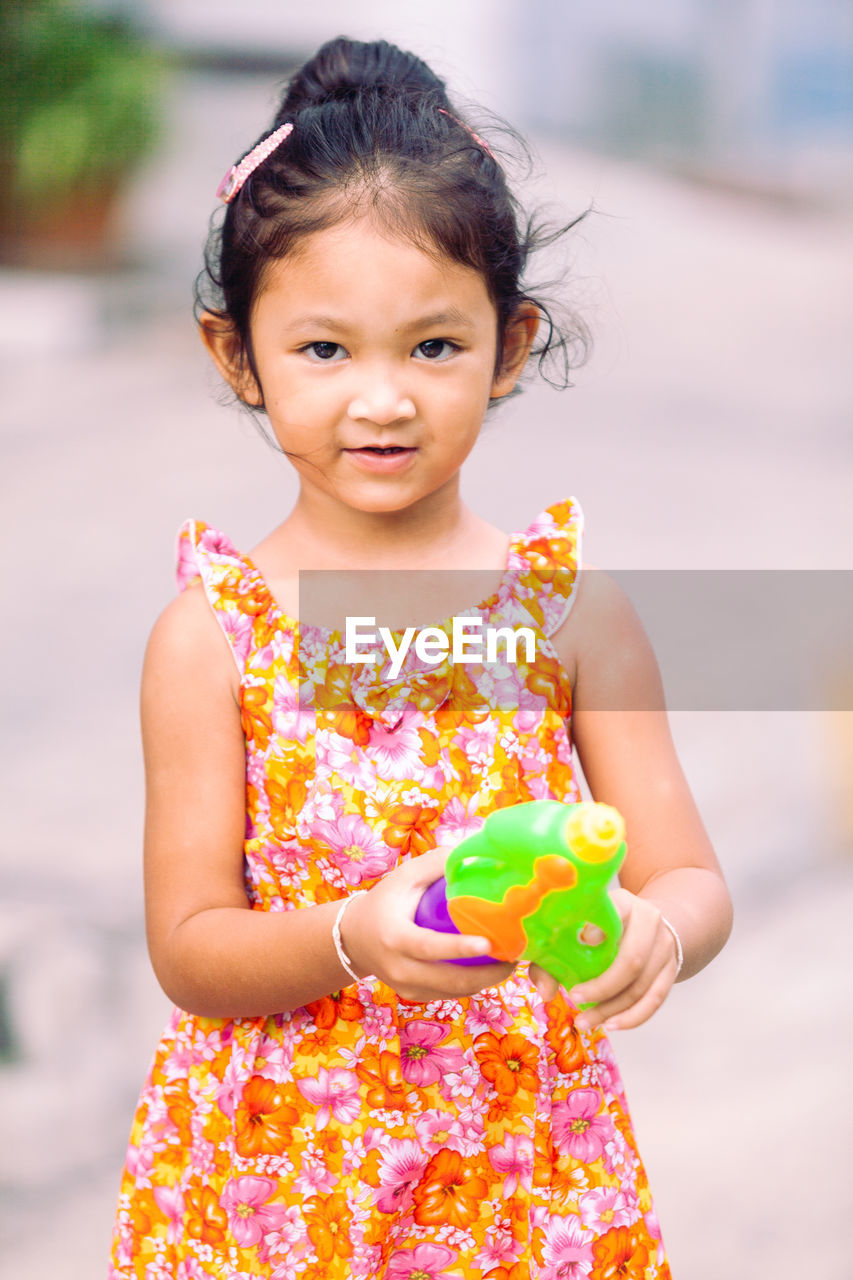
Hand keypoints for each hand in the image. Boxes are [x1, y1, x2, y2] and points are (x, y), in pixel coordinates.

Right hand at [341, 848, 515, 1001]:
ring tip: (509, 960)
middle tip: (515, 955)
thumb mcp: (405, 876)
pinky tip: (491, 968)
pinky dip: (473, 984)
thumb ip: (438, 863)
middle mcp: (400, 968)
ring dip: (486, 980)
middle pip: (450, 980)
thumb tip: (474, 851)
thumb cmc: (385, 901)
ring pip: (455, 992)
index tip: (489, 943)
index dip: (460, 948)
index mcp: (395, 937)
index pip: (430, 947)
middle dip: (487, 973)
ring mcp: (408, 987)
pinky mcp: (416, 995)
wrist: (355, 936)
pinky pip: (450, 994)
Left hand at [567, 889, 680, 1031]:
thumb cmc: (603, 925)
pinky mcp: (671, 969)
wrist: (646, 923)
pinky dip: (632, 1017)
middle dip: (602, 987)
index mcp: (624, 902)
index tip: (580, 944)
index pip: (615, 913)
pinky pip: (654, 1000)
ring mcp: (665, 946)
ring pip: (641, 986)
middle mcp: (650, 921)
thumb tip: (547, 992)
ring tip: (585, 1022)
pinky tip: (611, 1024)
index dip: (598, 932)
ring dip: (611, 1009)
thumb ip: (554, 954)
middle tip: (574, 998)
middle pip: (631, 961)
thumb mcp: (580, 926)